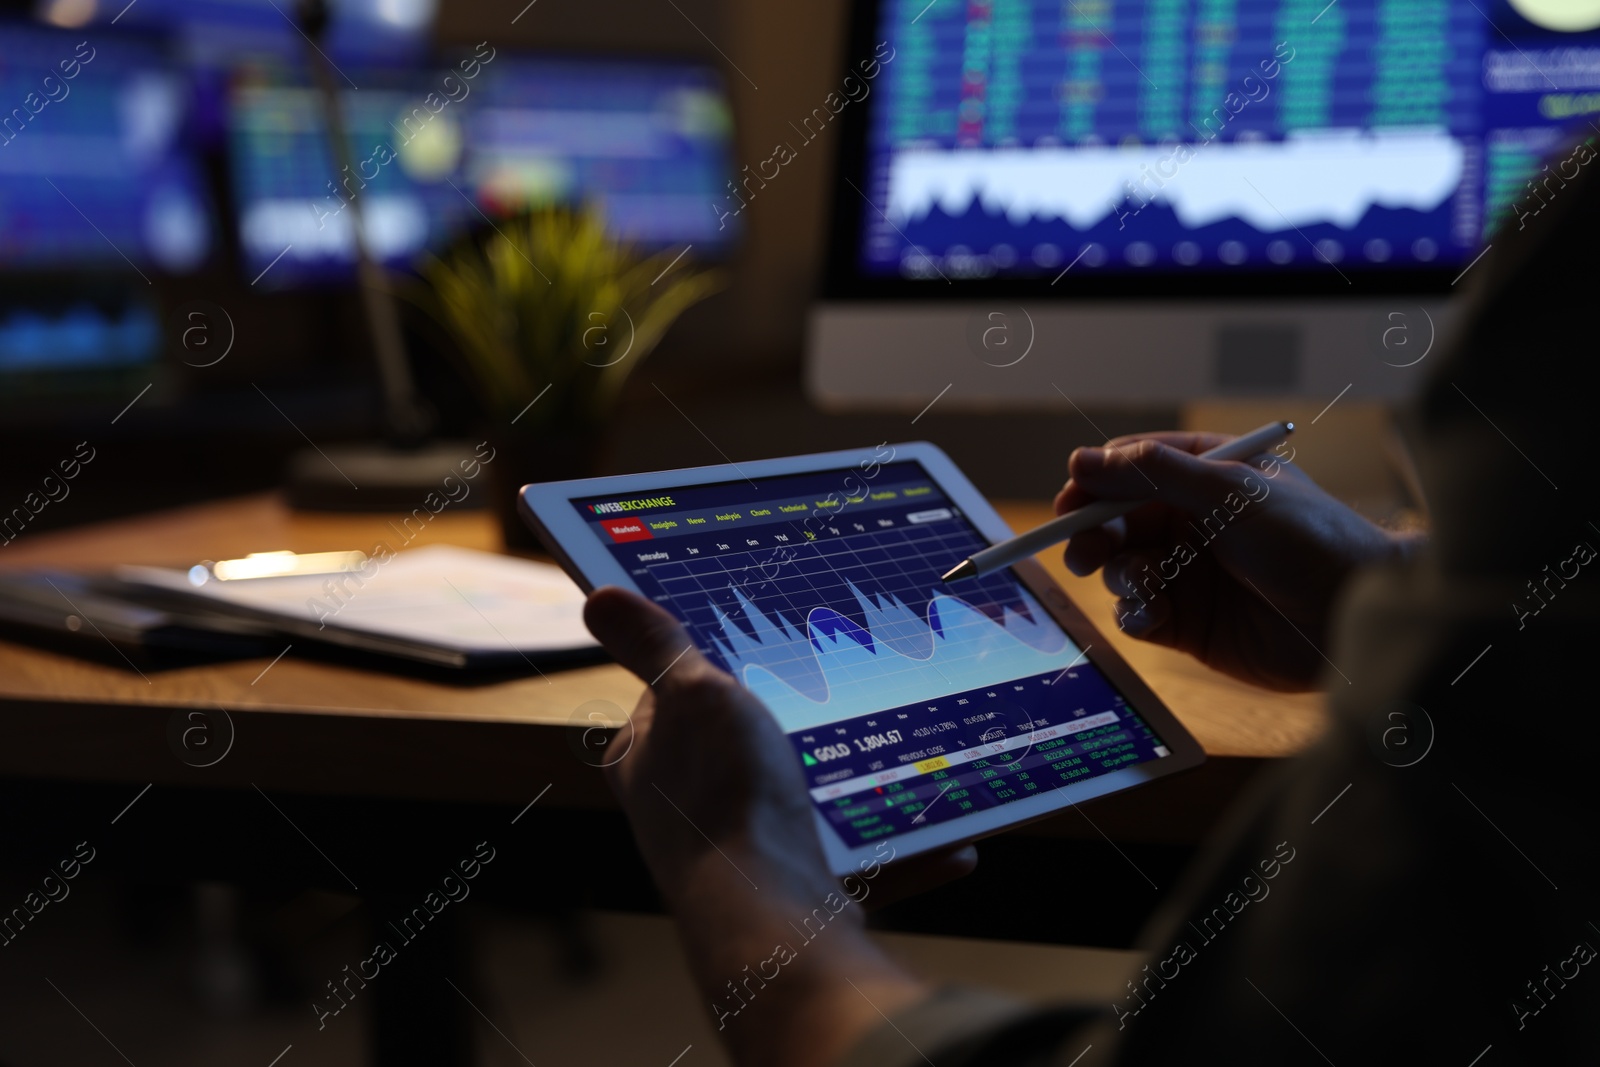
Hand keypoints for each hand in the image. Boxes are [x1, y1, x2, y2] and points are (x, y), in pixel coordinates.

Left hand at [583, 587, 969, 1066]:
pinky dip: (904, 852)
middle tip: (854, 684)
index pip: (671, 697)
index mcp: (649, 760)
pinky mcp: (796, 893)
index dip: (713, 666)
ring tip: (911, 754)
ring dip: (863, 788)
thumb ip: (657, 647)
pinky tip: (953, 840)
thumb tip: (600, 598)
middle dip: (802, 724)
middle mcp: (685, 811)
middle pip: (745, 749)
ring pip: (809, 807)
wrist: (772, 922)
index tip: (770, 638)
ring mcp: (743, 855)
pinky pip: (858, 863)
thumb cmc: (724, 799)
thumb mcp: (692, 696)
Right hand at [1055, 432, 1417, 690]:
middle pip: (1116, 520)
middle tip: (1083, 553)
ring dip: (1119, 575)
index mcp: (1207, 475)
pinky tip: (1152, 614)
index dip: (1096, 484)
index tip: (1071, 502)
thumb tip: (1081, 460)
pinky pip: (1138, 613)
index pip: (1133, 468)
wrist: (1355, 619)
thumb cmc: (1309, 541)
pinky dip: (1135, 613)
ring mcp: (1190, 572)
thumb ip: (1152, 474)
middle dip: (1095, 535)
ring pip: (1122, 567)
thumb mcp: (1230, 492)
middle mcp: (1194, 521)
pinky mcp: (1189, 622)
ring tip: (1142, 583)